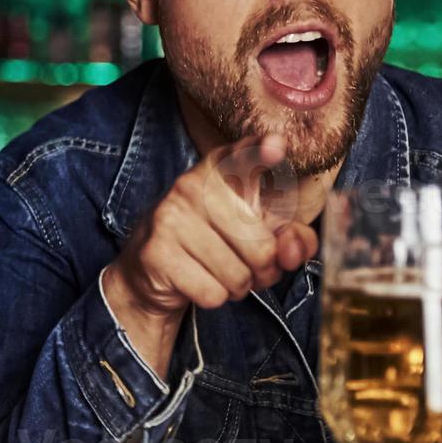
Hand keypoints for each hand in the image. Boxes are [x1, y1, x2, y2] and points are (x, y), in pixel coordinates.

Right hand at [101, 133, 315, 371]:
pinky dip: (214, 298)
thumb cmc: (215, 245)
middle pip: (261, 247)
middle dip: (263, 271)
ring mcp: (169, 218)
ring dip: (237, 287)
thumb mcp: (260, 234)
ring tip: (219, 274)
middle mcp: (190, 186)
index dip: (260, 151)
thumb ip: (293, 239)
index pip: (242, 156)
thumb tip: (291, 253)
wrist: (148, 272)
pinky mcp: (156, 253)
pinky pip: (213, 293)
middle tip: (248, 266)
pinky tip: (198, 283)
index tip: (276, 144)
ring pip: (237, 275)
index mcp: (219, 172)